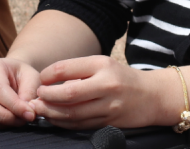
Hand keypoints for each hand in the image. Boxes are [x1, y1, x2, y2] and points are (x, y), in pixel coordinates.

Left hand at [29, 55, 179, 130]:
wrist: (152, 96)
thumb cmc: (122, 78)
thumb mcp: (103, 65)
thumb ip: (79, 71)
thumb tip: (50, 81)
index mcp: (102, 65)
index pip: (67, 68)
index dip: (48, 75)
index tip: (41, 79)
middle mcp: (106, 85)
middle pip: (68, 93)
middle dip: (47, 96)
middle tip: (36, 97)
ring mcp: (109, 105)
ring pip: (73, 113)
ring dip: (52, 113)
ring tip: (40, 109)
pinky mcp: (110, 122)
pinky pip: (81, 124)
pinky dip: (64, 123)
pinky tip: (55, 119)